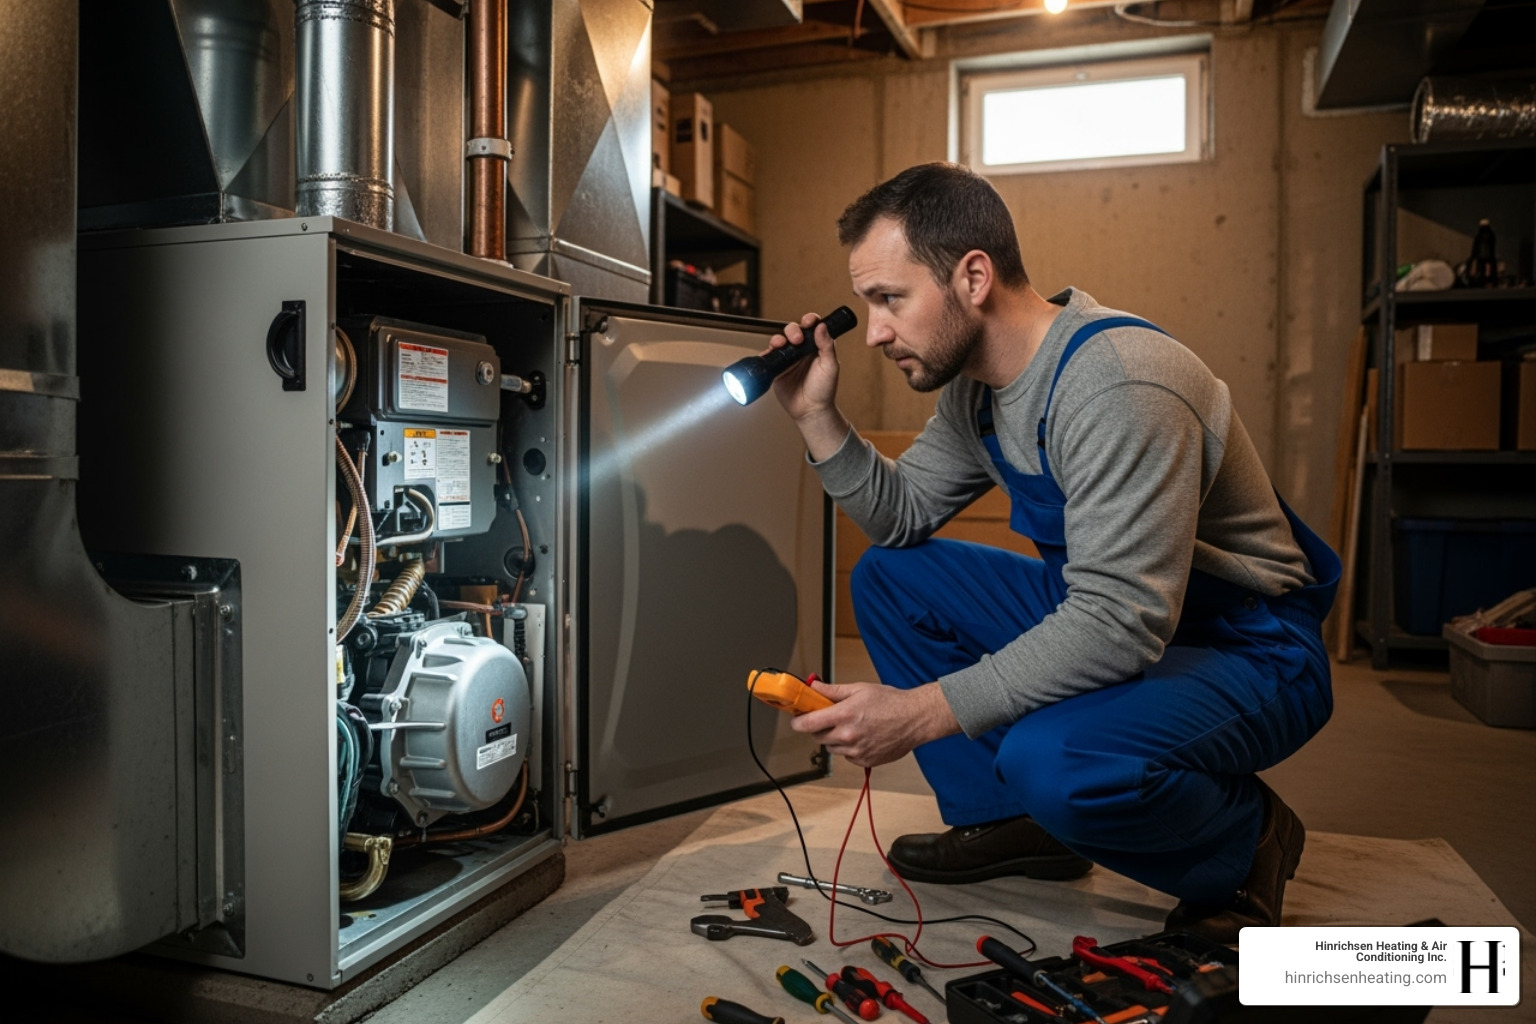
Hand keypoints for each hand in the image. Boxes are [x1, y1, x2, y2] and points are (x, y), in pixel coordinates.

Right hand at [770, 313, 849, 459]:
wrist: (811, 410)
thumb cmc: (824, 390)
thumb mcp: (830, 366)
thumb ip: (827, 346)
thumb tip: (822, 327)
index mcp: (816, 347)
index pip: (812, 327)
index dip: (809, 320)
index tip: (809, 321)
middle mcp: (801, 350)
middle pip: (793, 331)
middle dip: (793, 330)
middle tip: (796, 338)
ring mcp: (788, 359)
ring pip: (780, 340)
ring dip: (779, 338)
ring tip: (780, 344)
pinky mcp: (777, 368)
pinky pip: (769, 356)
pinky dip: (767, 352)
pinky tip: (770, 353)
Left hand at [789, 680, 959, 767]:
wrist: (915, 719)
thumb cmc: (890, 702)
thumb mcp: (859, 689)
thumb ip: (832, 691)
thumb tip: (813, 686)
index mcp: (843, 716)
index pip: (807, 725)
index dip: (798, 722)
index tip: (797, 719)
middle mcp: (847, 736)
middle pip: (817, 737)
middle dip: (819, 728)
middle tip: (830, 718)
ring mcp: (856, 751)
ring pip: (832, 748)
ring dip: (834, 739)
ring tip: (852, 726)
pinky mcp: (865, 761)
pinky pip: (847, 756)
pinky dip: (849, 748)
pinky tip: (863, 736)